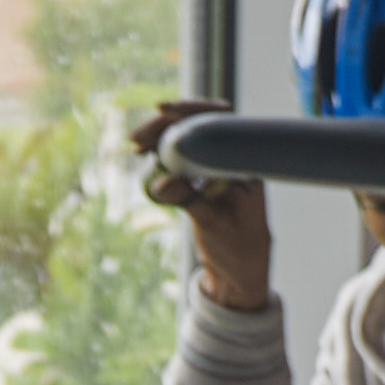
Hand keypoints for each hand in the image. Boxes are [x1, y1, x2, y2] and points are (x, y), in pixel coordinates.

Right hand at [131, 98, 270, 313]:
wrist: (240, 273)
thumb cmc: (238, 251)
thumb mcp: (214, 227)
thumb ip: (190, 201)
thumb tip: (162, 184)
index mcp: (247, 164)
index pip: (222, 124)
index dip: (194, 112)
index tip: (166, 111)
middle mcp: (234, 159)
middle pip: (201, 125)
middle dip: (168, 126)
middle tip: (138, 139)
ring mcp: (218, 166)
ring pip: (188, 138)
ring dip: (161, 137)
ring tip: (136, 147)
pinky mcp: (204, 176)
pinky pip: (182, 156)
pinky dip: (162, 154)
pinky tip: (144, 155)